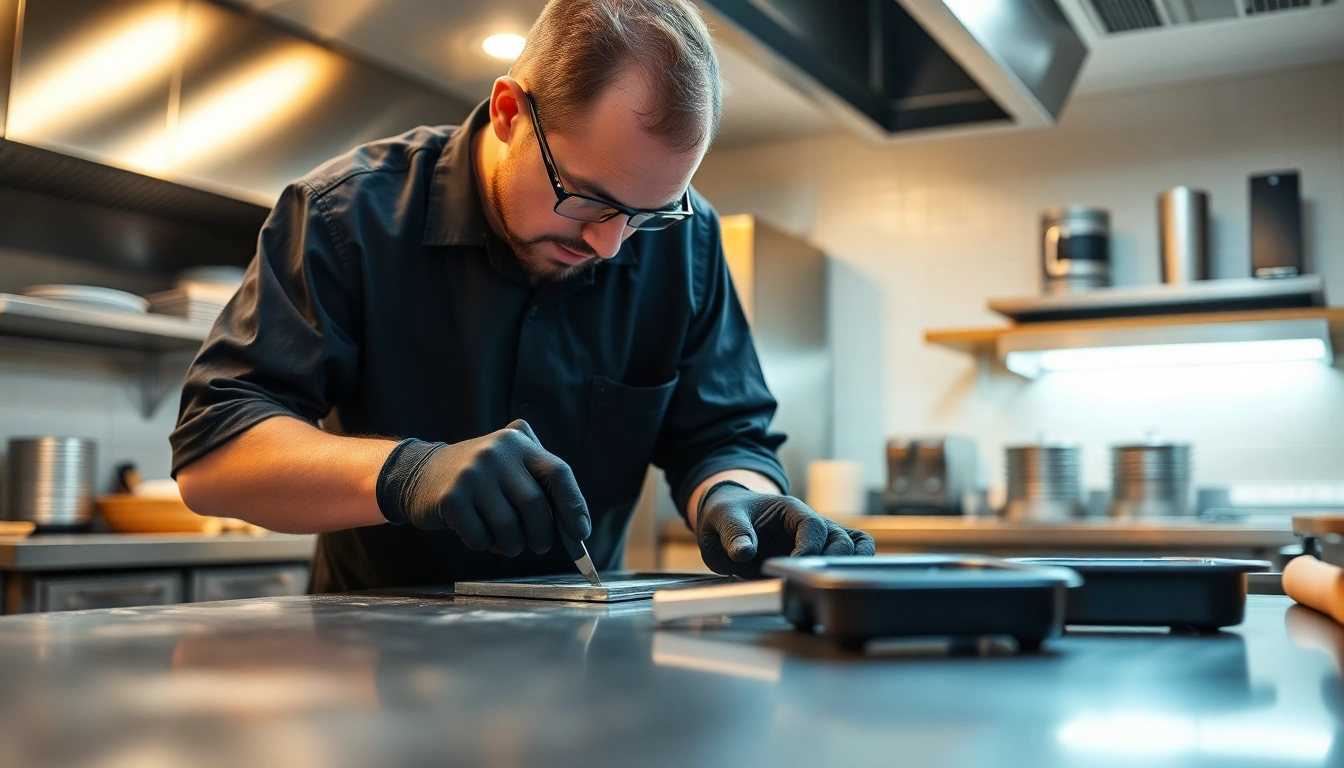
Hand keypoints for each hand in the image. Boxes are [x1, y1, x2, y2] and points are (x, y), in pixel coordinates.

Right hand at [376, 419, 589, 556]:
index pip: (558, 473)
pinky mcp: (450, 498)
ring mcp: (471, 475)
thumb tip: (576, 530)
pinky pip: (480, 537)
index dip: (574, 506)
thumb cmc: (481, 479)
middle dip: (542, 536)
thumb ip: (541, 486)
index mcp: (518, 443)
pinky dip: (484, 544)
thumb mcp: (510, 464)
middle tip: (538, 546)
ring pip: (509, 528)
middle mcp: (496, 453)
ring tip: (505, 541)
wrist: (420, 473)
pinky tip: (477, 532)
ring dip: (512, 545)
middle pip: (535, 507)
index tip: (580, 534)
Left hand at [695, 481, 875, 577]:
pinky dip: (855, 566)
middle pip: (841, 539)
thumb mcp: (721, 518)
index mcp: (790, 510)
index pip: (812, 525)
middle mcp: (811, 523)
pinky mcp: (820, 554)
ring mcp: (819, 539)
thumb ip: (733, 533)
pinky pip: (853, 552)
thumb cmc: (730, 514)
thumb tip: (743, 552)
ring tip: (827, 587)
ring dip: (846, 567)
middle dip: (831, 563)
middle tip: (809, 582)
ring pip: (854, 547)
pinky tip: (840, 586)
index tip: (795, 567)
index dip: (809, 548)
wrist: (733, 517)